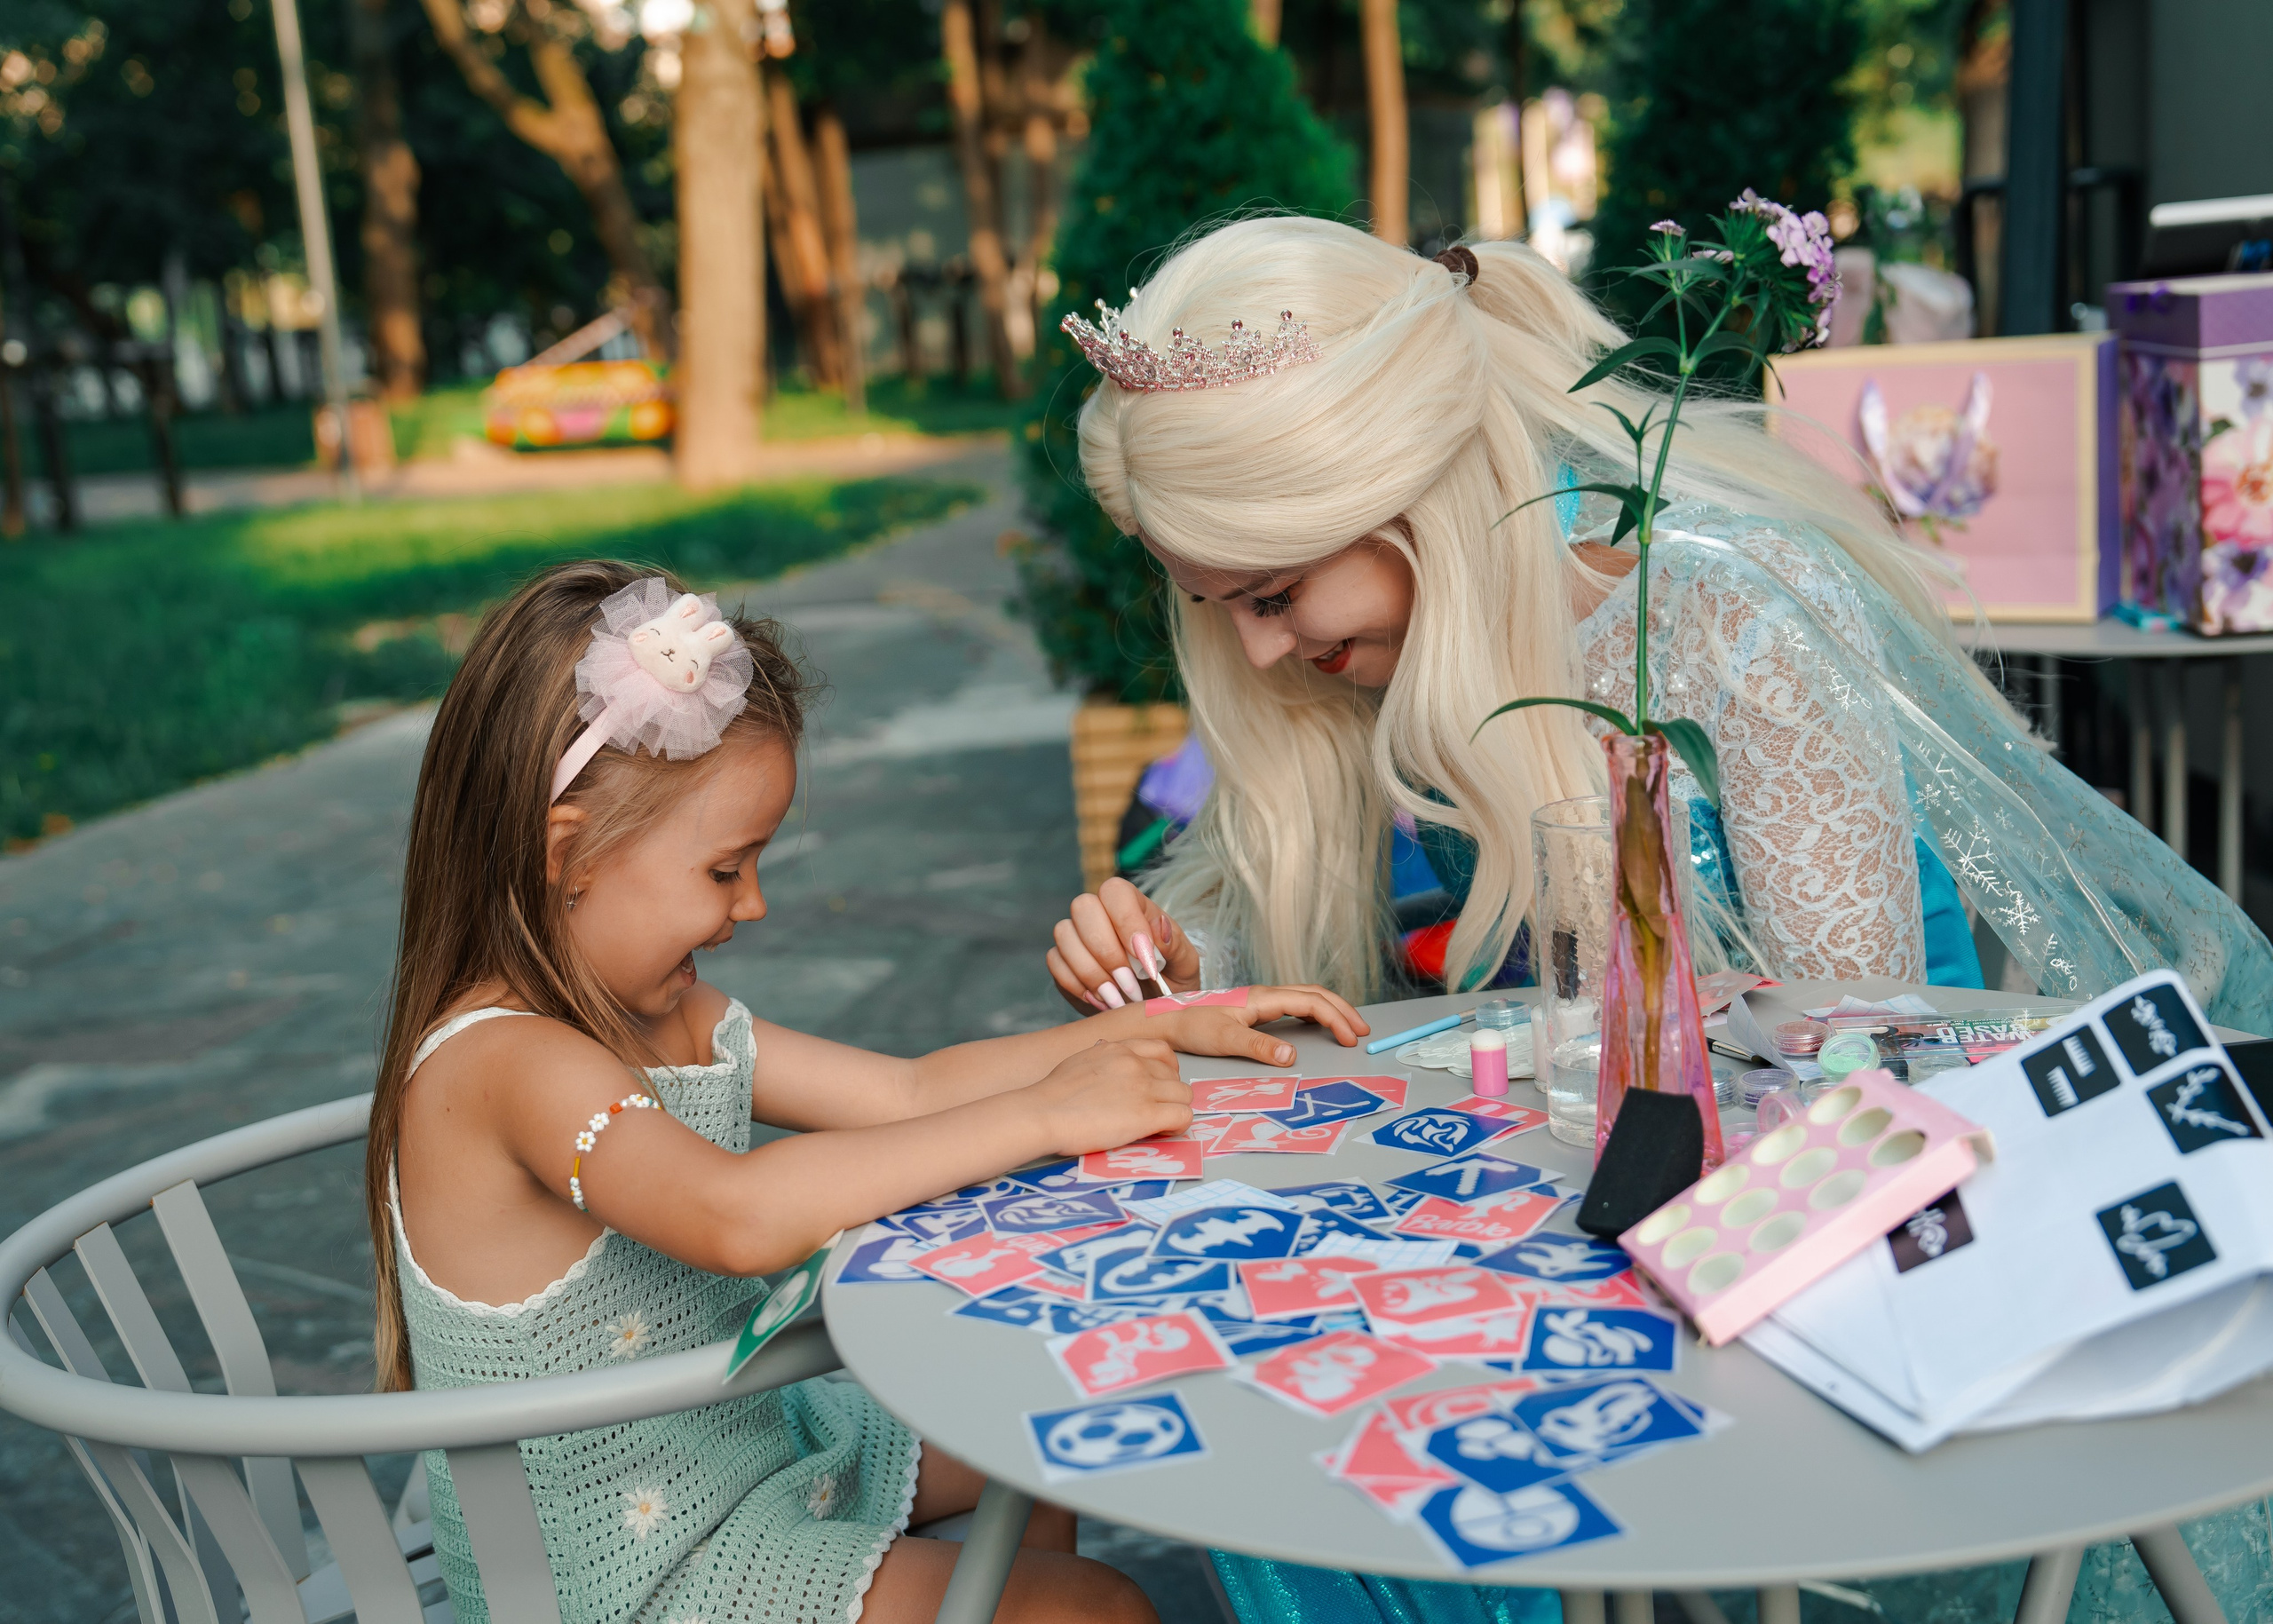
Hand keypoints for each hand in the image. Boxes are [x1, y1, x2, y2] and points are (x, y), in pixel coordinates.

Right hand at [1021, 1038, 1192, 1155]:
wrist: (1042, 1113)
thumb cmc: (1051, 1094)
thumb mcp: (1079, 1061)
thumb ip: (1101, 1057)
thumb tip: (1105, 1053)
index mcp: (1119, 1049)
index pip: (1162, 1051)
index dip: (1166, 1070)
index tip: (1157, 1086)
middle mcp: (1135, 1063)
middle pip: (1175, 1076)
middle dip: (1169, 1094)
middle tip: (1155, 1110)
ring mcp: (1142, 1088)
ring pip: (1185, 1095)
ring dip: (1175, 1109)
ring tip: (1159, 1124)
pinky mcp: (1146, 1115)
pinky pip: (1183, 1116)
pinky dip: (1178, 1126)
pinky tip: (1162, 1132)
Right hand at [1046, 878, 1198, 1012]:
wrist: (1151, 1010)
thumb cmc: (1171, 981)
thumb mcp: (1185, 965)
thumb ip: (1175, 945)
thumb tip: (1159, 927)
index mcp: (1133, 905)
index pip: (1116, 892)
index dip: (1126, 922)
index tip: (1146, 962)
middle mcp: (1100, 913)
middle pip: (1083, 907)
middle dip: (1107, 952)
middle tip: (1131, 985)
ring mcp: (1077, 935)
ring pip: (1065, 935)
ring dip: (1092, 973)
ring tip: (1118, 999)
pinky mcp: (1062, 961)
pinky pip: (1056, 963)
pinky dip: (1078, 986)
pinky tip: (1102, 1001)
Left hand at [1157, 987, 1370, 1064]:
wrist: (1165, 1021)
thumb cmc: (1191, 1027)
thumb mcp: (1225, 1040)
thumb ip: (1258, 1047)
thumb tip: (1292, 1056)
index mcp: (1261, 999)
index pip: (1310, 1002)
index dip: (1335, 1018)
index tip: (1351, 1038)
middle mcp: (1264, 995)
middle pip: (1315, 994)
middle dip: (1342, 1010)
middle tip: (1362, 1032)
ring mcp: (1260, 1000)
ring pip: (1306, 996)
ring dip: (1331, 1009)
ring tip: (1350, 1027)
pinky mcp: (1255, 1008)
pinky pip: (1294, 1004)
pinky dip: (1315, 1011)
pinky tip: (1318, 1023)